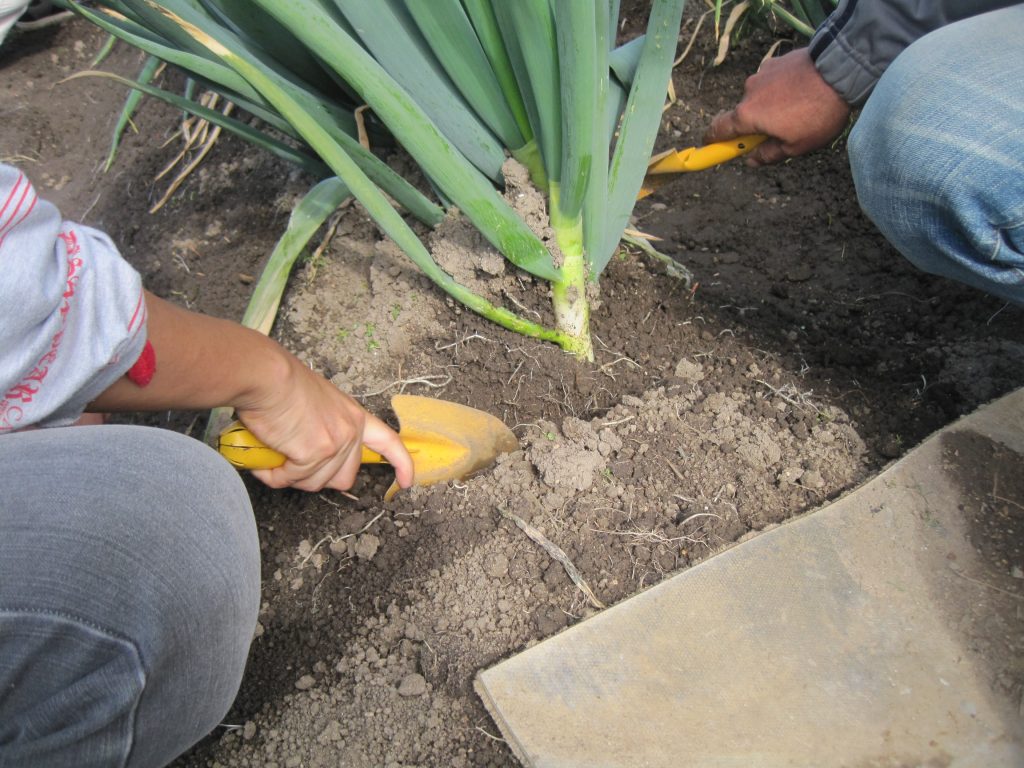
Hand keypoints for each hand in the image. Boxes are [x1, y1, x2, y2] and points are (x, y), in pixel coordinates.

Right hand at [234, 355, 414, 492]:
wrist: (266, 375)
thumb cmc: (280, 383)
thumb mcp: (317, 403)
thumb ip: (325, 427)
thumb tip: (310, 456)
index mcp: (354, 416)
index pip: (388, 442)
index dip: (400, 464)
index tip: (406, 481)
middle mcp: (350, 430)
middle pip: (345, 477)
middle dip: (317, 478)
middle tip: (293, 463)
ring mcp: (335, 443)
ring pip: (315, 482)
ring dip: (290, 476)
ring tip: (274, 455)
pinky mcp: (315, 453)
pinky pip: (292, 479)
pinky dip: (275, 475)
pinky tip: (266, 460)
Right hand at [704, 48, 850, 165]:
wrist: (842, 70)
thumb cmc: (817, 113)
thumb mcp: (796, 146)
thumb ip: (768, 155)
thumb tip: (751, 160)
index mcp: (747, 115)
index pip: (719, 129)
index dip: (714, 140)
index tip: (714, 146)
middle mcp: (749, 91)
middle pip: (745, 113)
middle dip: (757, 124)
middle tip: (781, 132)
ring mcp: (763, 72)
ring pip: (761, 95)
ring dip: (772, 105)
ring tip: (801, 109)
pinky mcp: (779, 60)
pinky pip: (775, 80)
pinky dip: (783, 88)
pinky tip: (804, 92)